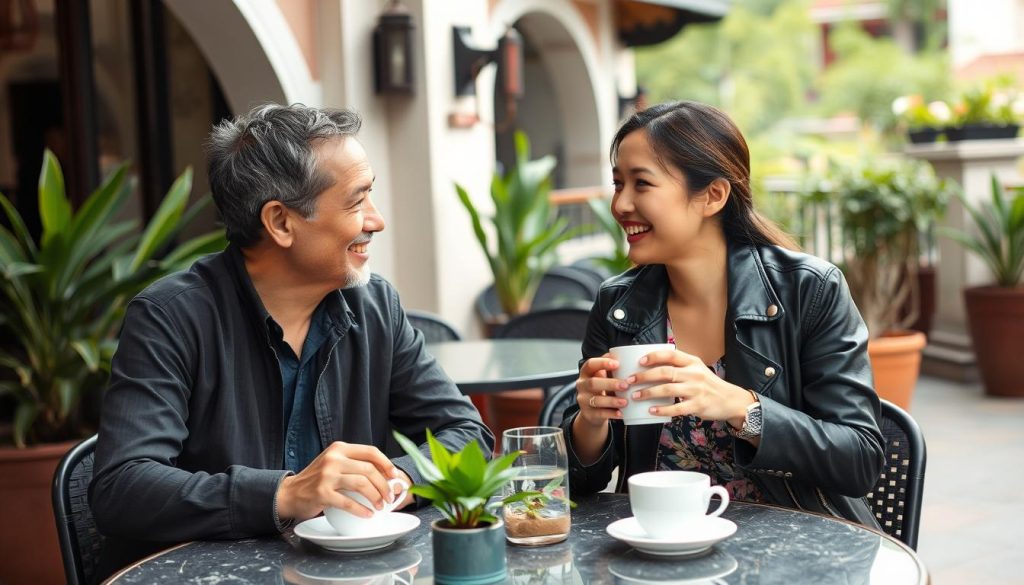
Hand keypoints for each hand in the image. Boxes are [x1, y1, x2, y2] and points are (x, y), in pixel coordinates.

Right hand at [276, 442, 407, 522]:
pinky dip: (361, 510)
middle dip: (384, 485)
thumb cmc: (317, 480)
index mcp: (340, 449)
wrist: (290, 492)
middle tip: (389, 497)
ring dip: (375, 497)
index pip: (371, 451)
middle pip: (369, 469)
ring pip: (361, 484)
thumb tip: (385, 474)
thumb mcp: (334, 463)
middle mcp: (334, 459)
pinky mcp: (322, 493)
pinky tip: (368, 514)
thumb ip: (354, 464)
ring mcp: (327, 475)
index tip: (395, 476)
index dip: (387, 464)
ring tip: (380, 506)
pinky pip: (348, 502)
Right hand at [575, 353, 629, 427]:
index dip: (602, 363)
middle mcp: (582, 385)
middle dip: (610, 383)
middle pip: (593, 383)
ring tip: (625, 401)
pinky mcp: (588, 414)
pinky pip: (599, 414)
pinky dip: (611, 413)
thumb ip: (610, 367)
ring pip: (596, 400)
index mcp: (586, 373)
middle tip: (626, 385)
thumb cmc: (601, 389)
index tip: (617, 364)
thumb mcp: (603, 377)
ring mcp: (583, 400)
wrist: (592, 411)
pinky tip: (621, 413)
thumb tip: (624, 354)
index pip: (590, 364)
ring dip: (612, 400)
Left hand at [627, 348, 752, 423]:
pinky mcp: (697, 406)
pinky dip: (662, 410)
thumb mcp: (697, 369)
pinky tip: (651, 410)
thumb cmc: (708, 384)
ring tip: (635, 396)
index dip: (654, 356)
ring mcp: (696, 390)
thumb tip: (651, 365)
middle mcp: (694, 374)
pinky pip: (676, 408)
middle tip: (629, 380)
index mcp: (692, 362)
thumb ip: (679, 366)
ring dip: (648, 392)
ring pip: (667, 389)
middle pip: (665, 372)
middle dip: (644, 376)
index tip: (639, 361)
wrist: (730, 400)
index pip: (671, 354)